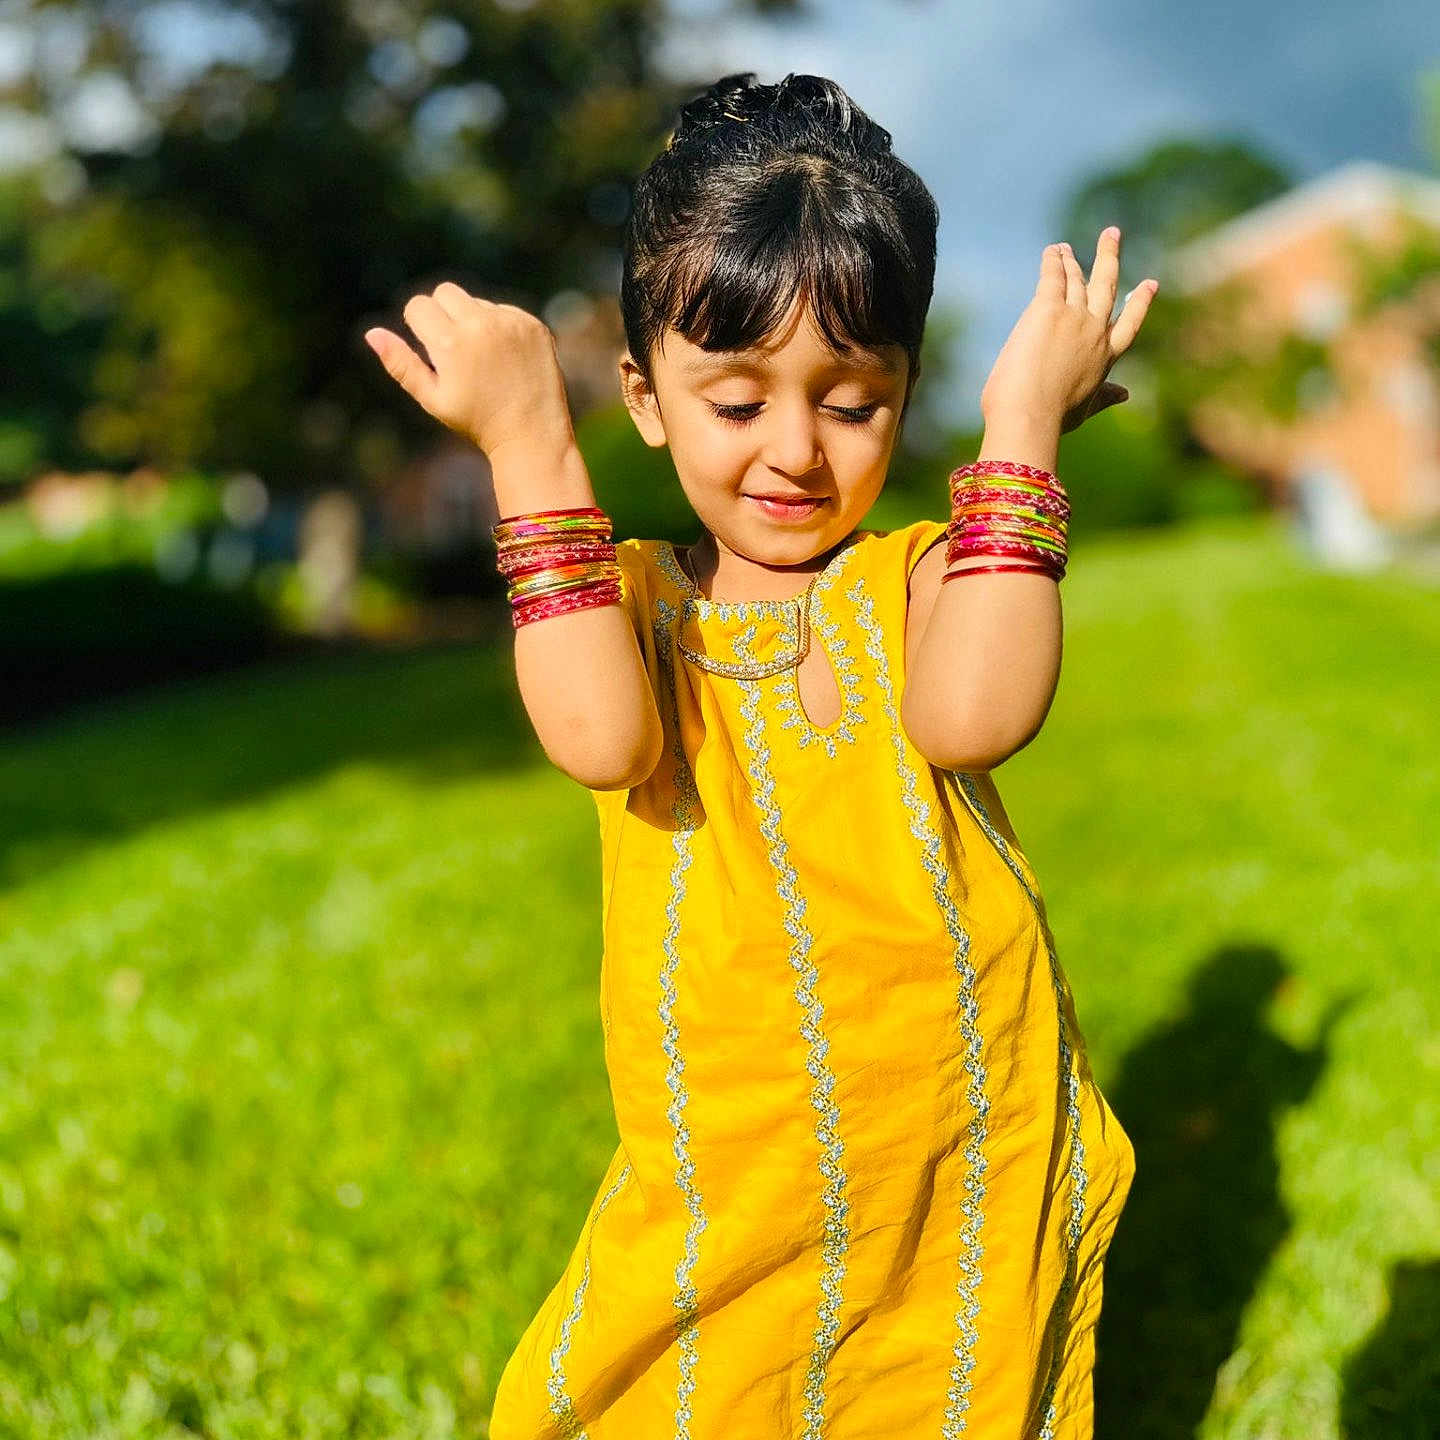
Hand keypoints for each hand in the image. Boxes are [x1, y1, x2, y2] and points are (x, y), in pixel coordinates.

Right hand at [364, 285, 574, 457]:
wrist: (531, 434)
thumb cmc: (476, 421)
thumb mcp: (432, 398)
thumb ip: (401, 364)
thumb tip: (372, 333)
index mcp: (450, 343)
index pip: (418, 305)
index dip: (419, 326)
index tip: (432, 350)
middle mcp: (481, 325)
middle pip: (445, 292)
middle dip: (443, 314)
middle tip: (454, 349)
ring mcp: (510, 323)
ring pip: (476, 302)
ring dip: (473, 321)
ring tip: (484, 360)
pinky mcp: (533, 325)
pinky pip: (505, 311)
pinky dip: (500, 328)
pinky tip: (507, 359)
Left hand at [980, 229, 1157, 433]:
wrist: (1030, 416)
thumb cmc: (1052, 421)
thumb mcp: (1084, 410)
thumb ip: (1104, 398)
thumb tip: (1125, 395)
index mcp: (1105, 358)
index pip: (1128, 325)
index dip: (1140, 303)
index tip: (1149, 284)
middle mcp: (1095, 332)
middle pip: (1107, 286)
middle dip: (1109, 258)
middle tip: (1112, 234)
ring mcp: (1074, 317)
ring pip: (1077, 278)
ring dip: (1071, 260)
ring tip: (1064, 248)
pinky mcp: (1047, 308)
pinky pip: (1053, 276)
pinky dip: (1053, 261)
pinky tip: (1052, 251)